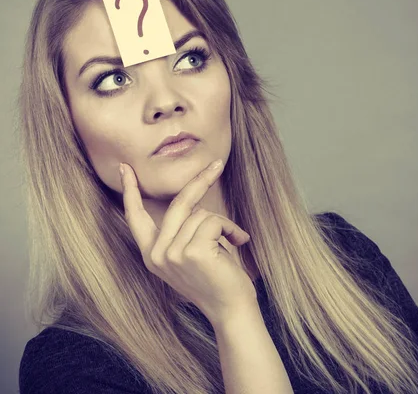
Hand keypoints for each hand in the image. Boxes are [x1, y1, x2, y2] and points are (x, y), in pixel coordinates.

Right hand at [120, 159, 256, 326]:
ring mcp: (173, 254)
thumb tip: (193, 198)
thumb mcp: (188, 252)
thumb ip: (182, 229)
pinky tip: (238, 241)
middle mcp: (157, 254)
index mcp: (152, 254)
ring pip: (201, 214)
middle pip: (178, 203)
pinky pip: (214, 221)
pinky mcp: (192, 253)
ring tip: (232, 240)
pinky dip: (231, 228)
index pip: (136, 217)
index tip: (124, 167)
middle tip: (216, 164)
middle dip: (200, 181)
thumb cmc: (215, 277)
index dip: (130, 190)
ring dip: (223, 223)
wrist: (231, 308)